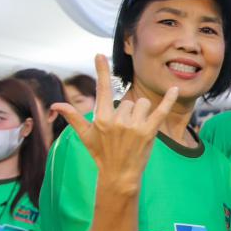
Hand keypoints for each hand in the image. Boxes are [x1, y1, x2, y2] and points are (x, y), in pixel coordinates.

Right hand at [52, 54, 177, 191]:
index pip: (102, 90)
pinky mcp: (149, 132)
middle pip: (129, 101)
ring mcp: (133, 126)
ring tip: (136, 132)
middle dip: (129, 112)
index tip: (99, 55)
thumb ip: (74, 118)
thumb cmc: (102, 154)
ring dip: (142, 114)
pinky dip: (169, 100)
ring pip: (143, 104)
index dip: (101, 71)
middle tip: (125, 132)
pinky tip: (175, 89)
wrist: (119, 175)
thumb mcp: (86, 136)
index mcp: (101, 118)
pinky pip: (160, 111)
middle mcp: (117, 120)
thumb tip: (55, 105)